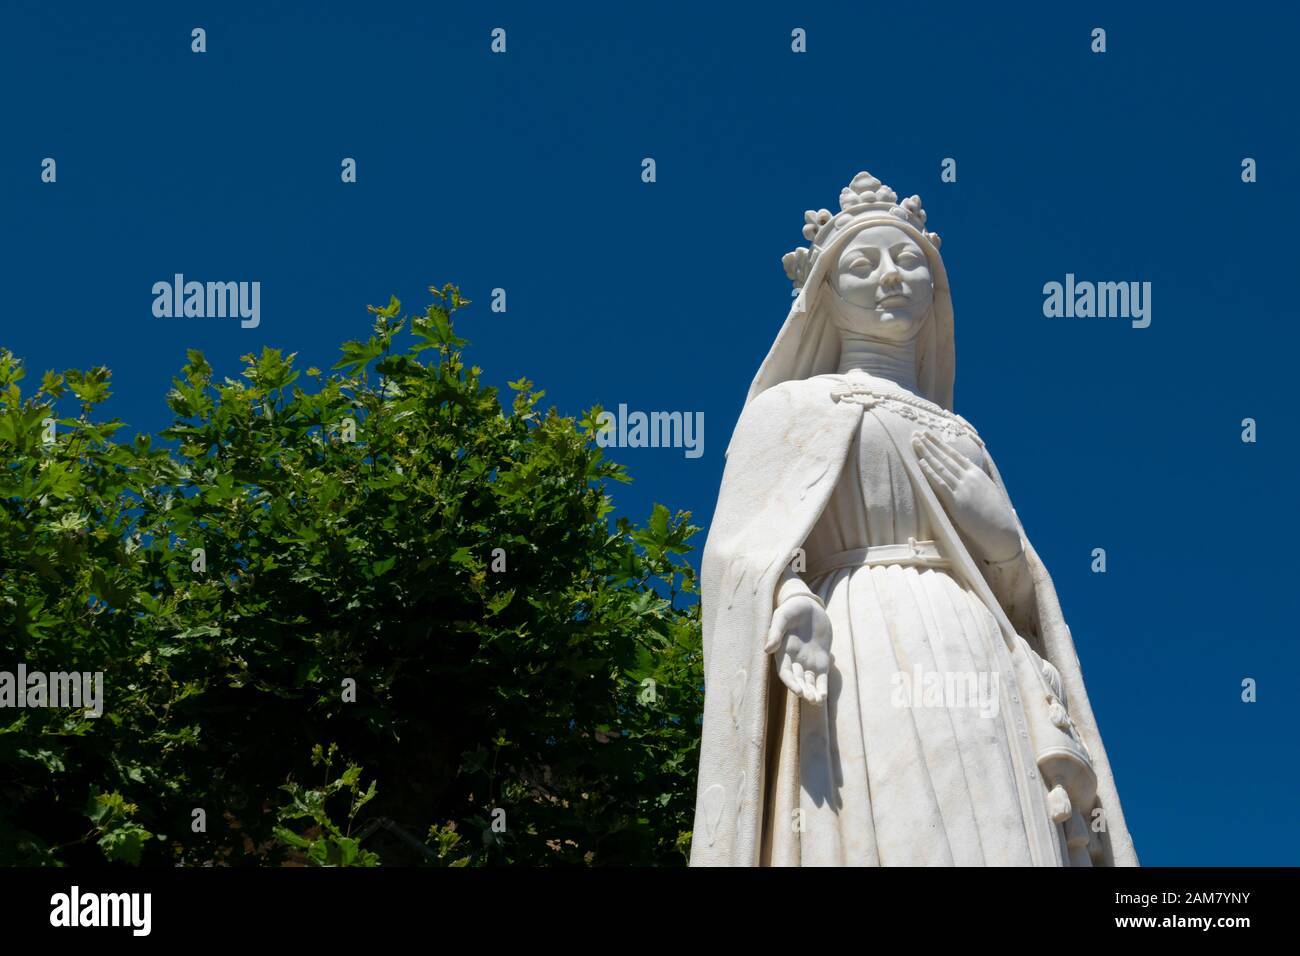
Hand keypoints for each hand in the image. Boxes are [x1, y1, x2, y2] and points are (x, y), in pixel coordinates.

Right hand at [765, 595, 830, 703]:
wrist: (809, 605)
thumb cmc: (792, 608)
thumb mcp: (782, 616)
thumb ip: (776, 631)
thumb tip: (767, 649)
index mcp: (783, 651)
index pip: (785, 672)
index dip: (791, 683)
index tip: (798, 691)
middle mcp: (794, 660)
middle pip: (798, 680)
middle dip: (804, 691)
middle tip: (811, 699)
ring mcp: (808, 661)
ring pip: (809, 682)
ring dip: (812, 693)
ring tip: (817, 701)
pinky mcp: (822, 660)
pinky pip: (821, 678)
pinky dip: (822, 688)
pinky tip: (823, 697)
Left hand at [912, 430, 1021, 561]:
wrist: (1001, 531)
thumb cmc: (995, 515)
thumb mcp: (988, 492)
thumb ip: (976, 481)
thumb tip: (967, 473)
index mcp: (977, 474)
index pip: (955, 455)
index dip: (941, 445)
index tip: (930, 436)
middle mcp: (969, 477)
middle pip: (945, 457)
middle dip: (930, 444)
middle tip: (917, 433)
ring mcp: (963, 488)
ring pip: (941, 466)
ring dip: (926, 453)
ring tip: (915, 442)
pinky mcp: (957, 501)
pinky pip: (940, 483)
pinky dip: (930, 471)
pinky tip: (921, 462)